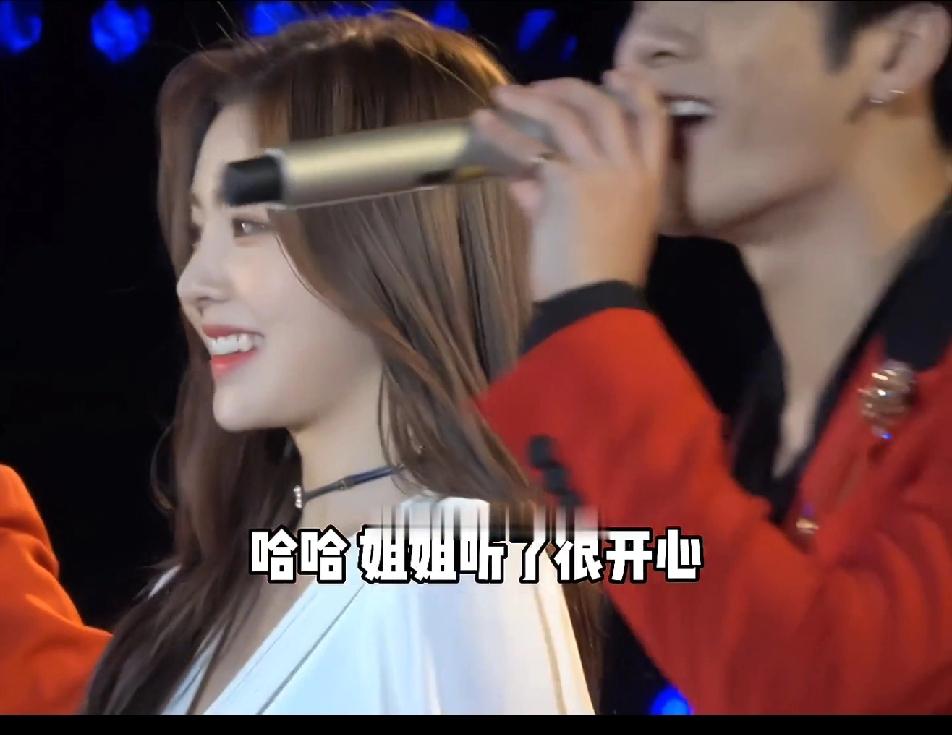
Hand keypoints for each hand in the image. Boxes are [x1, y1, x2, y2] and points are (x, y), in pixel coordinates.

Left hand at [470, 70, 669, 300]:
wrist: (594, 307)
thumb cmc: (599, 282)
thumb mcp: (594, 234)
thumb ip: (557, 201)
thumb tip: (523, 181)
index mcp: (649, 185)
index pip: (654, 120)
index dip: (637, 90)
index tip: (615, 75)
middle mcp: (629, 171)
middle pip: (605, 107)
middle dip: (570, 88)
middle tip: (540, 87)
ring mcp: (601, 172)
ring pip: (566, 116)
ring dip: (530, 100)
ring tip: (501, 96)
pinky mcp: (567, 182)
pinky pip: (530, 149)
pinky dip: (502, 135)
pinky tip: (483, 125)